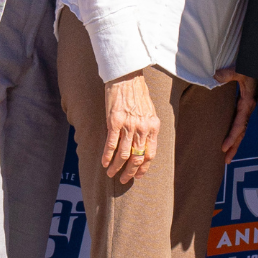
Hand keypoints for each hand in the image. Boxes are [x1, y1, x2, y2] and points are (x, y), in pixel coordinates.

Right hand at [102, 71, 160, 185]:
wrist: (126, 77)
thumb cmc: (137, 93)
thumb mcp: (149, 111)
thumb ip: (148, 128)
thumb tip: (143, 144)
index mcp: (153, 126)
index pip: (150, 154)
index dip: (143, 168)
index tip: (138, 176)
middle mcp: (143, 128)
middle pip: (137, 158)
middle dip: (130, 172)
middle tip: (123, 179)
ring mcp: (129, 126)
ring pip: (123, 154)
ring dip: (116, 167)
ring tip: (111, 173)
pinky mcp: (115, 122)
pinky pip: (111, 144)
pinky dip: (107, 156)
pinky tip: (103, 162)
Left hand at [219, 69, 256, 157]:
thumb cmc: (253, 67)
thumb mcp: (242, 69)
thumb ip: (229, 74)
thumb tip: (215, 77)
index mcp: (248, 102)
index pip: (239, 125)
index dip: (232, 137)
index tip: (223, 148)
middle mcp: (248, 107)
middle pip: (241, 132)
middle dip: (234, 146)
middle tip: (226, 161)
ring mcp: (247, 107)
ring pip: (241, 128)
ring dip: (235, 142)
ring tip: (227, 155)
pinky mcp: (244, 104)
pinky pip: (240, 121)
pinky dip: (235, 131)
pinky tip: (229, 136)